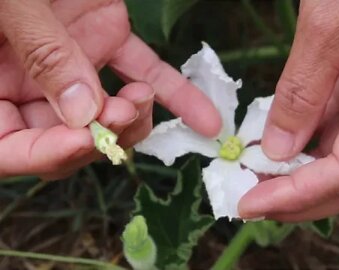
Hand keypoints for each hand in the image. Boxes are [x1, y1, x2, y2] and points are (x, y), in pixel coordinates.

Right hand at [0, 0, 220, 179]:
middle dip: (101, 135)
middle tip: (121, 115)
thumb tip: (83, 113)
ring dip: (135, 117)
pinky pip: (144, 70)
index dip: (46, 154)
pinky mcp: (109, 37)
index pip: (13, 149)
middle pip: (69, 136)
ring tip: (143, 102)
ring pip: (110, 111)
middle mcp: (30, 81)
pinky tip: (203, 118)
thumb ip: (41, 52)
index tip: (82, 141)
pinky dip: (176, 93)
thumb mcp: (9, 4)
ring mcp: (73, 61)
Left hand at [239, 0, 338, 220]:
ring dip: (302, 180)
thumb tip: (276, 148)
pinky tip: (277, 149)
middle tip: (249, 201)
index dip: (295, 196)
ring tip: (255, 180)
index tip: (249, 204)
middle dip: (299, 201)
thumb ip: (303, 87)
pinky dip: (309, 151)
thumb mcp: (330, 18)